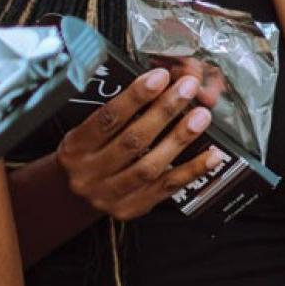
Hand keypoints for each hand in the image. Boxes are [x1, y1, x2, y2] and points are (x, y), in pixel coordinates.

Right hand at [55, 67, 225, 220]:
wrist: (74, 196)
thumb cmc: (87, 154)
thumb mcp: (85, 132)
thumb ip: (114, 114)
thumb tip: (155, 84)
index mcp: (75, 147)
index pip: (107, 119)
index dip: (135, 96)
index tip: (160, 77)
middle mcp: (89, 173)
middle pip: (132, 141)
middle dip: (163, 112)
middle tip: (186, 90)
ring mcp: (109, 195)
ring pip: (150, 166)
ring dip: (179, 140)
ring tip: (200, 117)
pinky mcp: (130, 208)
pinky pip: (166, 188)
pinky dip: (191, 170)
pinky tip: (210, 155)